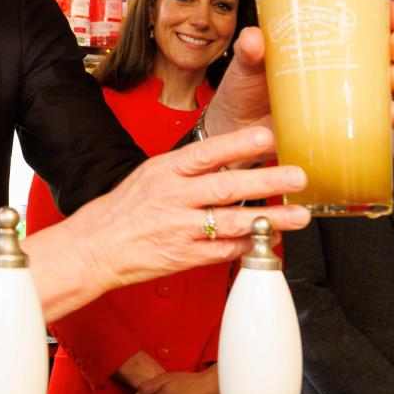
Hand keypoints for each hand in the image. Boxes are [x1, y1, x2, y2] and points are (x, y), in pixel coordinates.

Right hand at [56, 126, 309, 293]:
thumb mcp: (150, 174)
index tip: (267, 136)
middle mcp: (173, 197)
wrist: (95, 246)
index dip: (239, 144)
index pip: (207, 152)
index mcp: (165, 170)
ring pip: (233, 222)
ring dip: (270, 219)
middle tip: (298, 176)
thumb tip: (231, 156)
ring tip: (298, 215)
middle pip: (227, 187)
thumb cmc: (125, 209)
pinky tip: (268, 240)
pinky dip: (248, 244)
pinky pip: (223, 250)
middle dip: (267, 181)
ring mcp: (179, 228)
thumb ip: (188, 168)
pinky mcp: (183, 256)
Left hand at [202, 1, 393, 138]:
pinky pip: (375, 119)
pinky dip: (389, 117)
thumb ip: (248, 50)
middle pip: (385, 48)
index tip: (392, 15)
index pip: (363, 19)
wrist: (236, 128)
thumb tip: (254, 38)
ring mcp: (344, 94)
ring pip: (388, 81)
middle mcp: (340, 64)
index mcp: (322, 40)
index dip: (386, 14)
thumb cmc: (244, 88)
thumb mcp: (246, 62)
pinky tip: (389, 116)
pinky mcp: (341, 122)